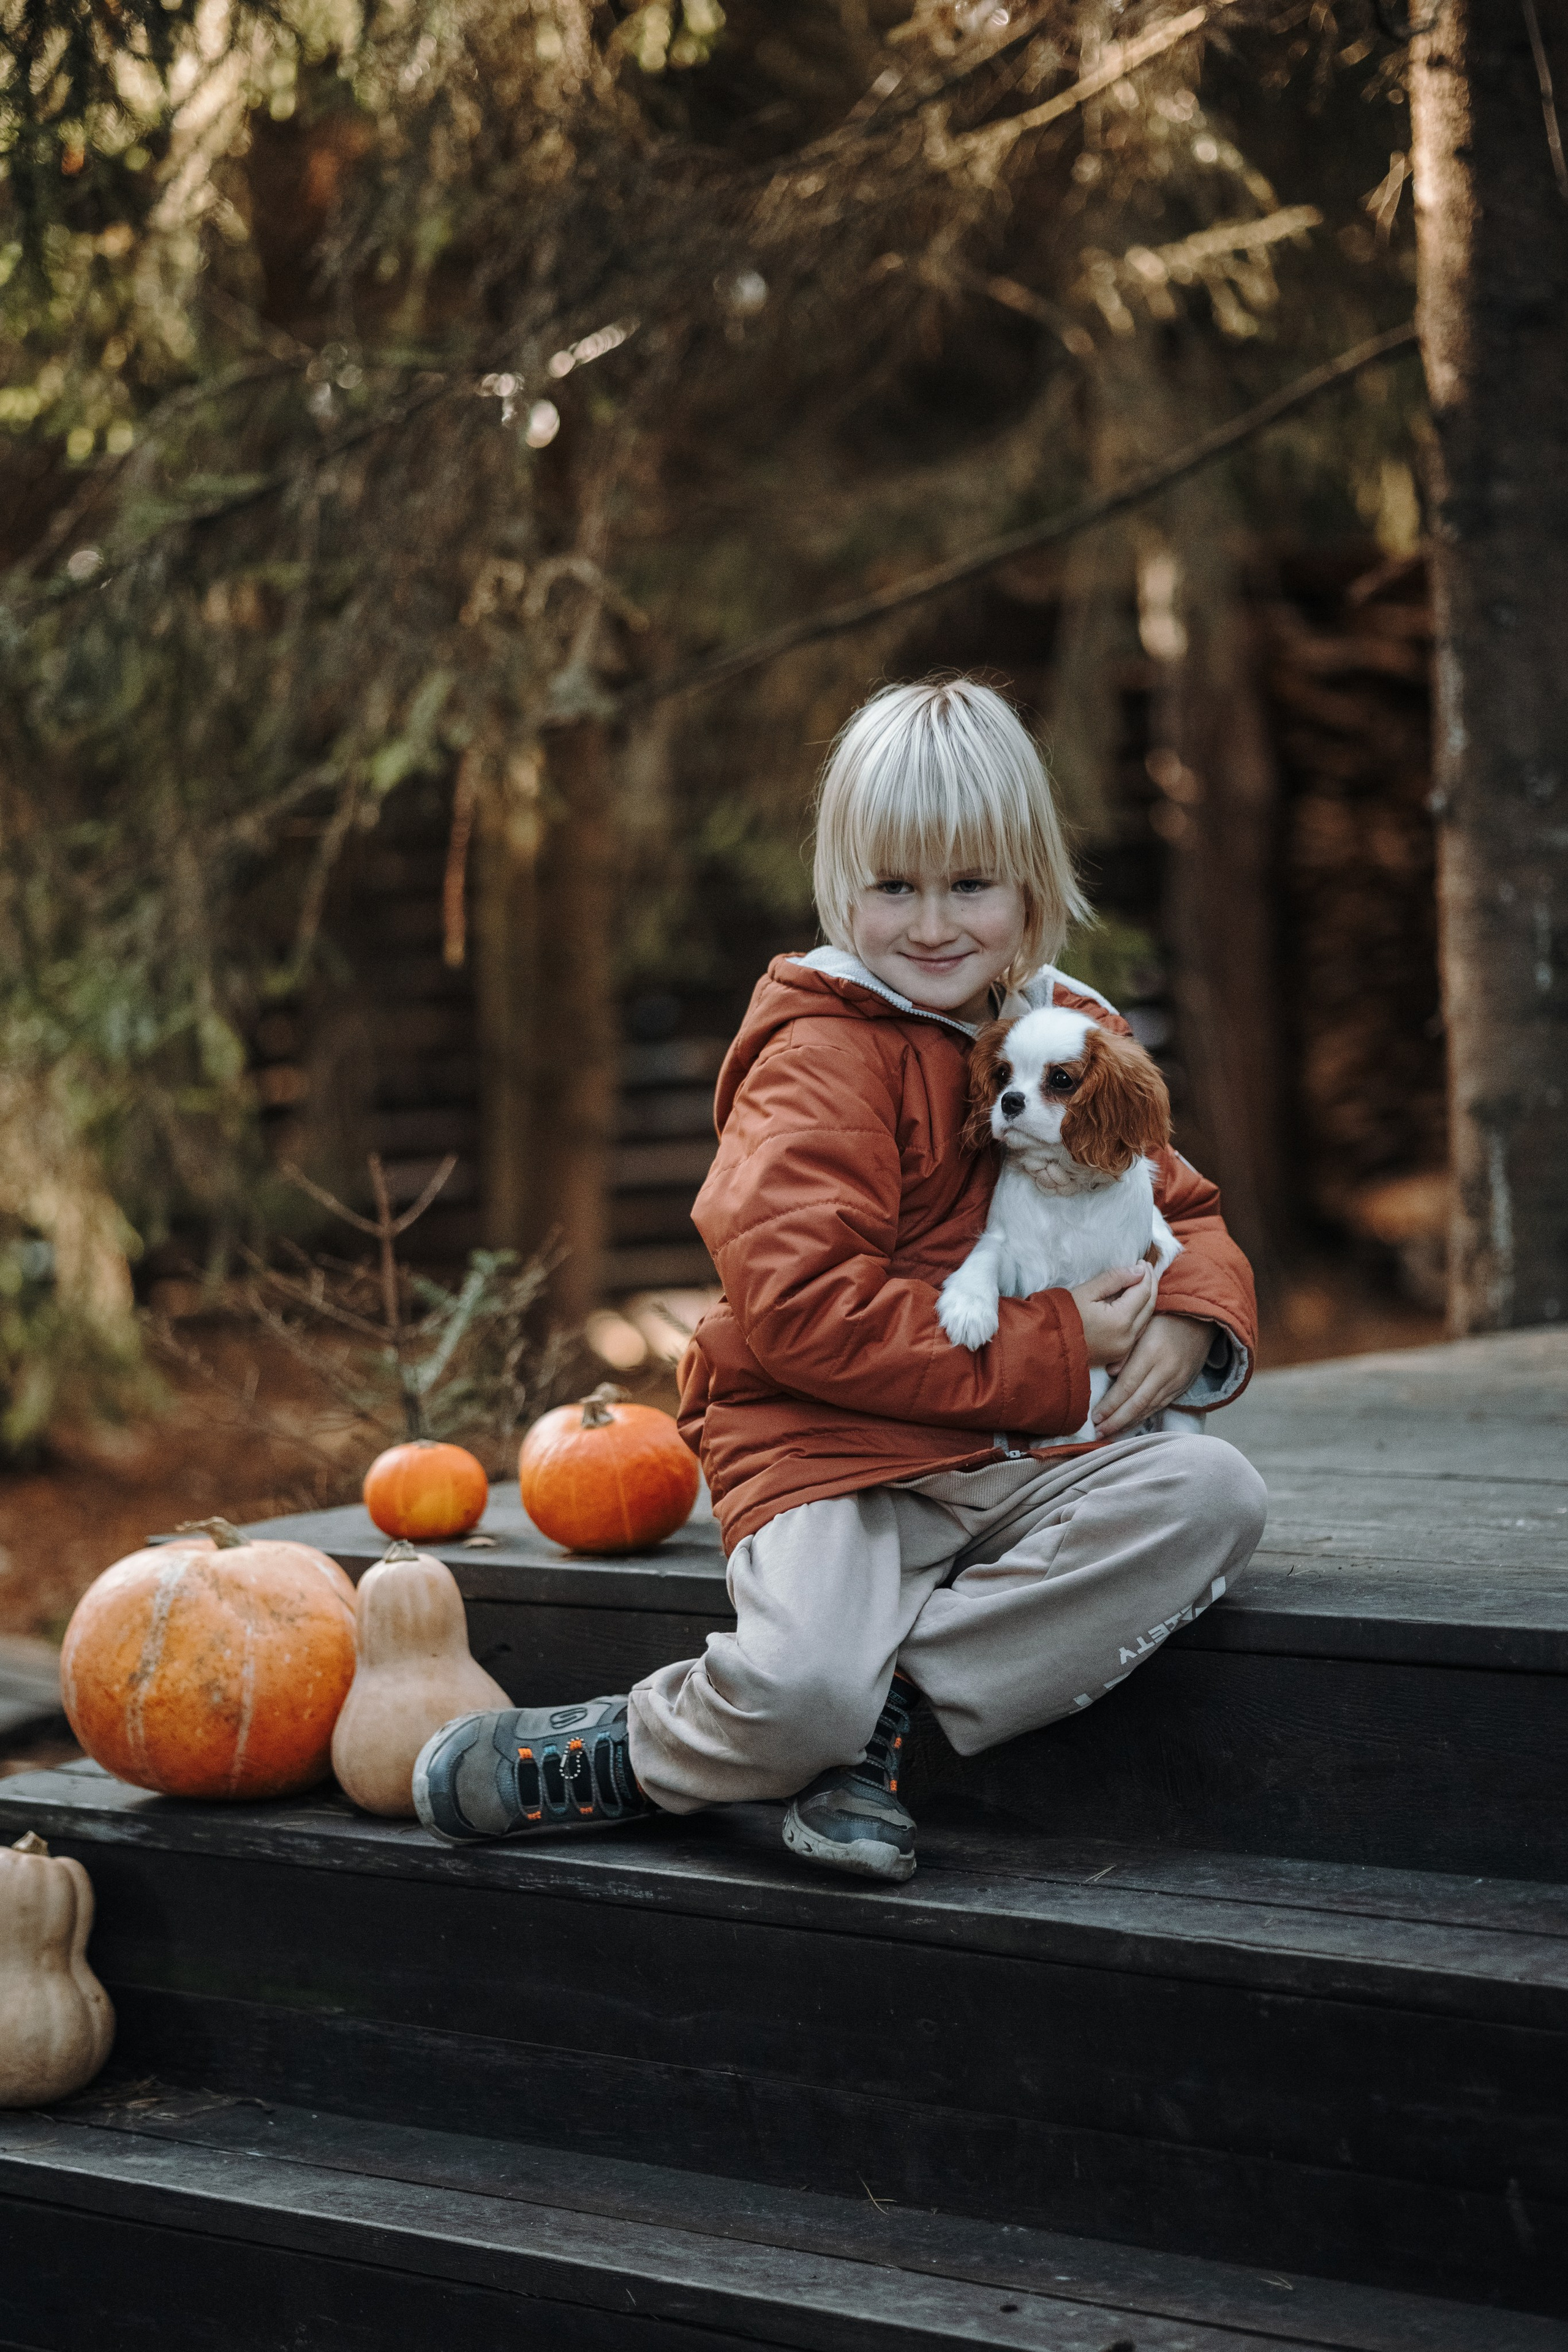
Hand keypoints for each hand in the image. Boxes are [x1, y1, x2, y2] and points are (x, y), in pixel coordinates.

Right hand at [1070, 1265, 1156, 1368]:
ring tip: (1142, 1281)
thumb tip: (1138, 1271)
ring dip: (1146, 1299)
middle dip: (1150, 1285)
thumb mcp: (1086, 1291)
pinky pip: (1137, 1331)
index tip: (1141, 1262)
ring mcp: (1124, 1348)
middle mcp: (1127, 1337)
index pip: (1143, 1293)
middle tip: (1147, 1268)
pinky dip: (1140, 1314)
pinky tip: (1135, 1302)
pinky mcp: (1119, 1353)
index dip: (1145, 1275)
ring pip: (1146, 1320)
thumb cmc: (1062, 1315)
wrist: (1046, 1344)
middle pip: (1149, 1306)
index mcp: (1120, 1321)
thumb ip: (1114, 1279)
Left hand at [1094, 1312, 1215, 1435]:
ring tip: (1110, 1434)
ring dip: (1128, 1423)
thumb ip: (1125, 1351)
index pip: (1127, 1386)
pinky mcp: (1182, 1387)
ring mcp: (1176, 1381)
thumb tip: (1110, 1374)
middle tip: (1098, 1433)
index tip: (1095, 1416)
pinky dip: (1144, 1417)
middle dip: (1116, 1421)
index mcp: (1151, 1352)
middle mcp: (1165, 1370)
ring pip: (1149, 1408)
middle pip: (1137, 1403)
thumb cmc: (1165, 1318)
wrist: (1200, 1320)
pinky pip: (1160, 1406)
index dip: (1110, 1404)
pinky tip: (1131, 1424)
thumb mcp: (1141, 1326)